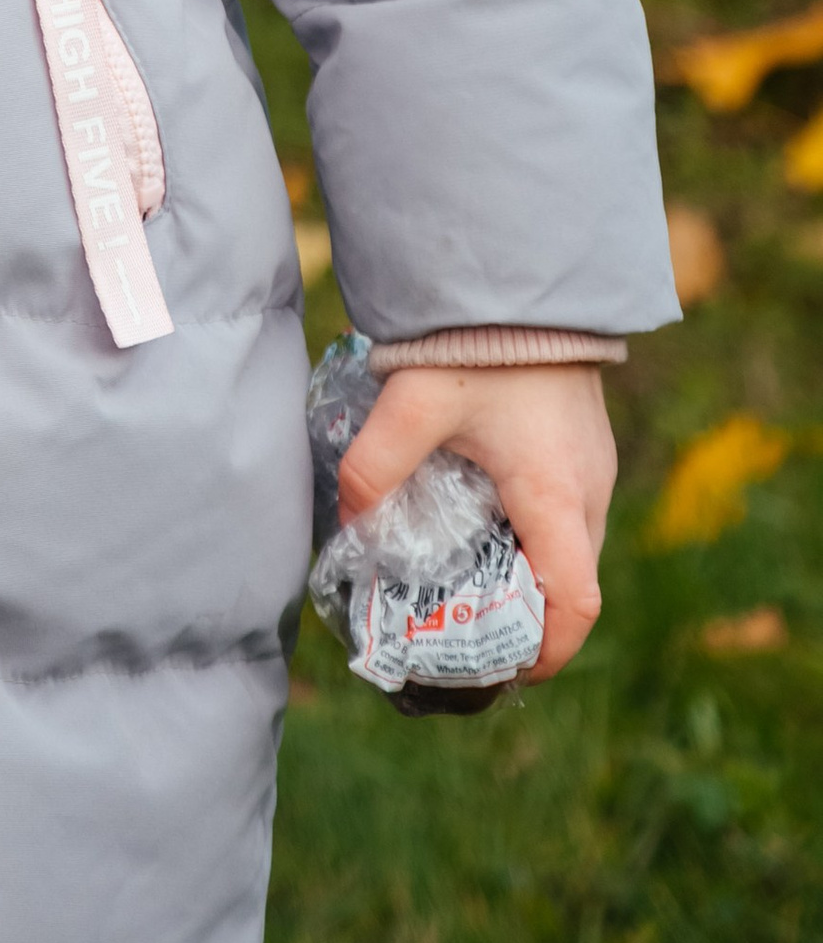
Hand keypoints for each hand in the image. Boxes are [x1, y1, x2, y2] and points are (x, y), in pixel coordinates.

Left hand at [340, 363, 615, 680]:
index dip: (545, 651)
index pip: (575, 604)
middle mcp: (590, 490)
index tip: (503, 668)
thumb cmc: (477, 341)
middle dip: (525, 617)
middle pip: (571, 582)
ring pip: (571, 546)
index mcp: (557, 496)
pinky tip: (482, 515)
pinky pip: (568, 510)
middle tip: (465, 625)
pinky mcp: (585, 443)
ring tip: (465, 574)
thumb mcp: (412, 404)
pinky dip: (534, 532)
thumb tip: (349, 528)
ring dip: (528, 571)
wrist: (524, 274)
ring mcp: (594, 465)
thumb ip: (372, 468)